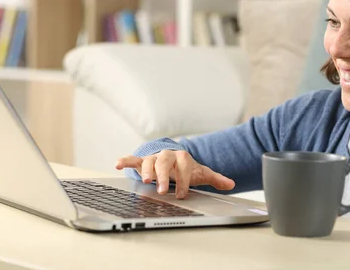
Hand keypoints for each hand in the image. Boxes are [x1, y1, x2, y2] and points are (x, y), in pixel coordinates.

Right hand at [115, 150, 234, 198]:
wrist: (173, 158)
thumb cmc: (185, 168)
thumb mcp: (200, 173)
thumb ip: (215, 178)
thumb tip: (232, 184)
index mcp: (182, 158)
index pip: (184, 167)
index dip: (183, 180)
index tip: (182, 194)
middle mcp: (167, 155)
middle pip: (165, 162)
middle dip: (164, 176)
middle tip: (162, 190)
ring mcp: (154, 158)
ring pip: (149, 161)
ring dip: (147, 170)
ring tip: (146, 180)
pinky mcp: (141, 161)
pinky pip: (132, 159)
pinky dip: (125, 160)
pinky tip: (117, 164)